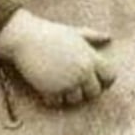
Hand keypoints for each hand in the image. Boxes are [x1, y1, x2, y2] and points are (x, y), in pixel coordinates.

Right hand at [0, 8, 115, 107]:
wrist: (25, 37)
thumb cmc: (50, 33)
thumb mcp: (74, 32)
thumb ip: (92, 36)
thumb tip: (108, 37)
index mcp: (90, 57)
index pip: (110, 77)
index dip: (104, 81)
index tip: (93, 81)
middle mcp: (82, 71)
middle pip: (94, 92)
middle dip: (85, 90)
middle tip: (71, 84)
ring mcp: (67, 82)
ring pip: (75, 99)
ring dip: (67, 95)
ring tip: (57, 84)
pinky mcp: (51, 90)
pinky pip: (56, 102)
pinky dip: (51, 98)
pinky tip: (45, 87)